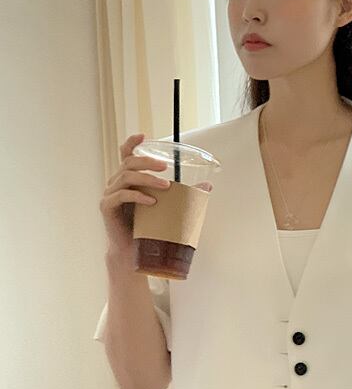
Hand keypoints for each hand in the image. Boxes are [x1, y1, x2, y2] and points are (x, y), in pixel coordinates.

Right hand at [100, 132, 171, 261]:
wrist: (130, 251)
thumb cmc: (145, 228)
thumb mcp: (162, 205)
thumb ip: (179, 193)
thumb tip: (207, 186)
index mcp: (126, 178)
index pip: (125, 154)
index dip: (132, 143)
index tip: (144, 136)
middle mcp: (115, 182)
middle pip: (129, 162)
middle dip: (148, 162)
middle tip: (165, 167)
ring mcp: (109, 193)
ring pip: (127, 176)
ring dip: (148, 179)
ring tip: (166, 186)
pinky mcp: (107, 207)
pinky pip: (122, 195)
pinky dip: (138, 196)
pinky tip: (152, 202)